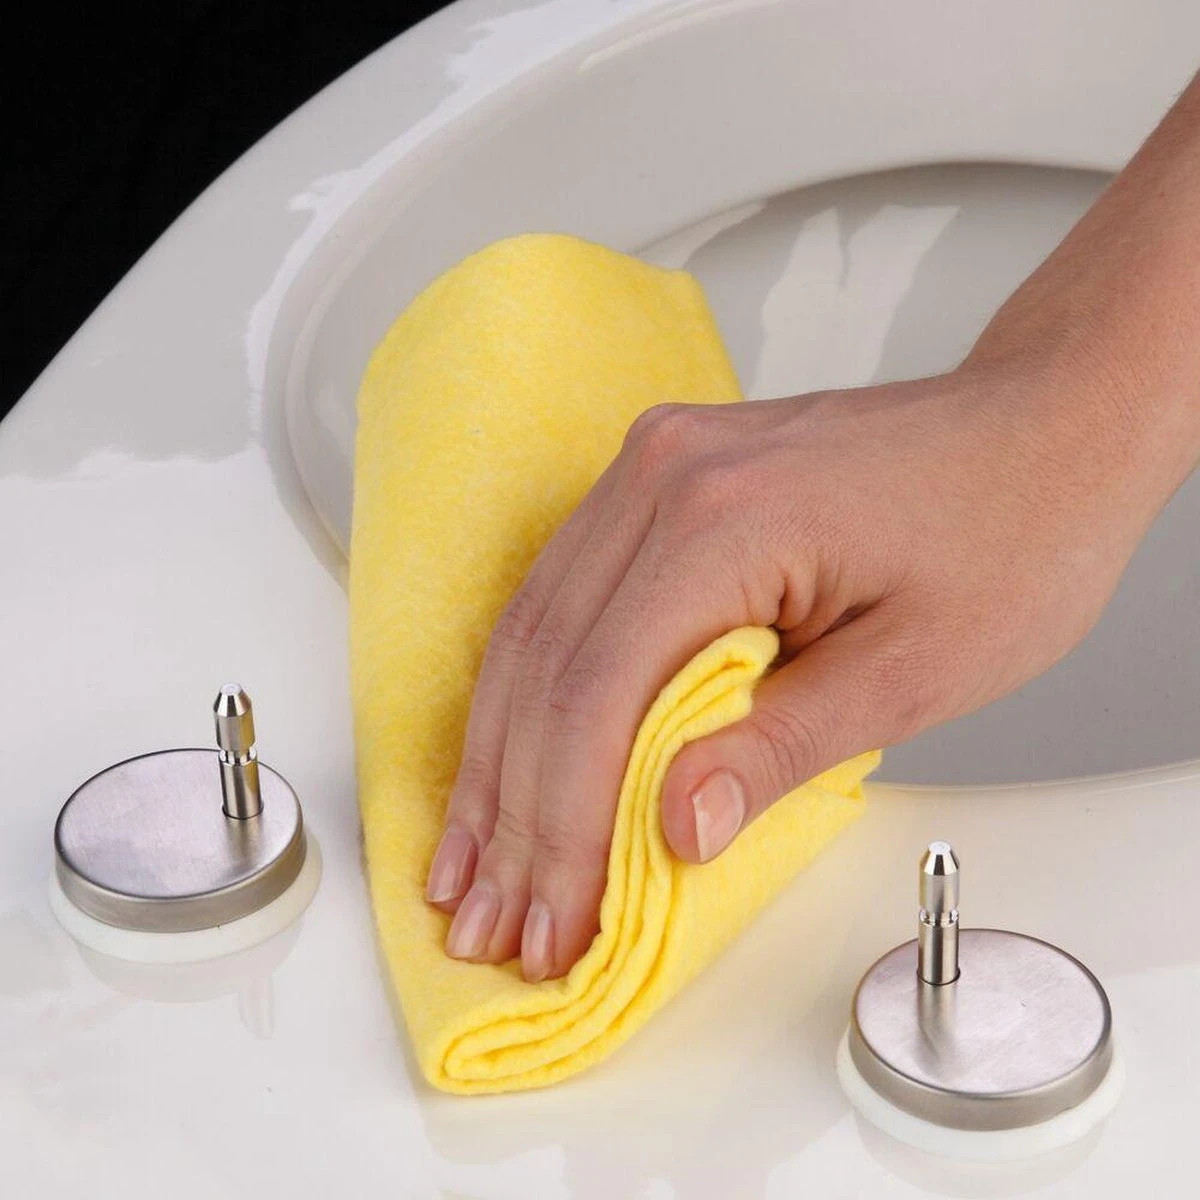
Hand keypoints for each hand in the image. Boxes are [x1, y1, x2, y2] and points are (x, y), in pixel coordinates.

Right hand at [423, 351, 1155, 980]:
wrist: (1040, 429)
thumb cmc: (1009, 536)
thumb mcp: (913, 671)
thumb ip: (778, 748)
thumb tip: (672, 828)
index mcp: (729, 518)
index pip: (598, 693)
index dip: (561, 826)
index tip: (550, 920)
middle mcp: (664, 475)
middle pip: (544, 664)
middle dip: (510, 809)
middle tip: (486, 916)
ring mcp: (652, 467)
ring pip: (532, 629)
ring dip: (500, 757)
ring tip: (473, 860)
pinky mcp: (657, 481)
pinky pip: (564, 596)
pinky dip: (534, 693)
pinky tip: (511, 760)